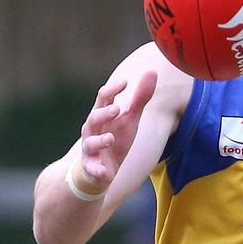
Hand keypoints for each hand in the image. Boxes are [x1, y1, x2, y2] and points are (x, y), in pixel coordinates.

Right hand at [79, 71, 157, 188]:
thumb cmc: (116, 137)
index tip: (125, 82)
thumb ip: (140, 97)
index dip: (112, 89)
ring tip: (110, 138)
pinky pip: (92, 169)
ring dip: (99, 140)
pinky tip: (104, 172)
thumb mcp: (131, 117)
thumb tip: (152, 71)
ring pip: (90, 143)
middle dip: (104, 113)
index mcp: (102, 114)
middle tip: (117, 108)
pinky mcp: (92, 167)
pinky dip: (97, 170)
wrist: (103, 168)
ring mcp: (90, 149)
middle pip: (94, 118)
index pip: (103, 98)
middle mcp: (92, 130)